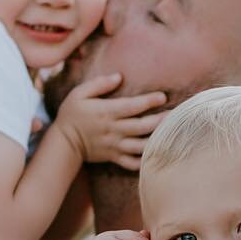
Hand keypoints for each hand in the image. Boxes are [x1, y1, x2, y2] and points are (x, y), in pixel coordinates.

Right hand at [52, 74, 166, 169]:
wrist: (63, 142)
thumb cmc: (71, 114)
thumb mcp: (79, 93)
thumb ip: (99, 84)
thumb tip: (119, 76)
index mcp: (106, 112)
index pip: (132, 107)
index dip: (149, 101)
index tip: (162, 97)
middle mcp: (113, 130)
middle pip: (142, 126)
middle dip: (161, 121)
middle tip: (177, 115)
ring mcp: (115, 145)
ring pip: (141, 146)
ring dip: (158, 141)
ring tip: (173, 134)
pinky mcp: (114, 157)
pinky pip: (132, 163)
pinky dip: (146, 161)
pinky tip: (158, 154)